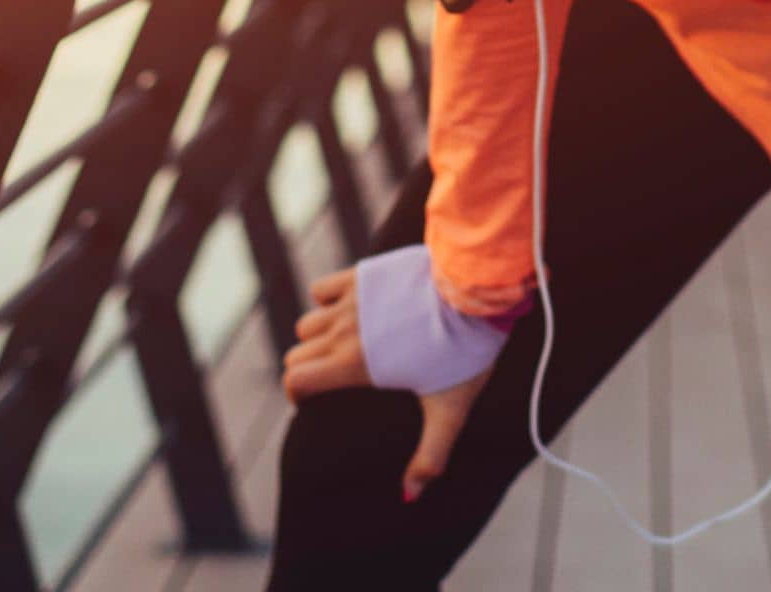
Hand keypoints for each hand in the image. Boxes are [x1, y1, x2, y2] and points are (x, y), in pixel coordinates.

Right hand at [281, 266, 497, 501]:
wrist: (474, 293)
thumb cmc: (463, 353)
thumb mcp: (449, 411)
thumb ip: (430, 455)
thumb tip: (410, 496)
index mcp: (354, 364)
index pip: (295, 379)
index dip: (298, 394)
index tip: (315, 402)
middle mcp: (343, 331)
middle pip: (297, 354)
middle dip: (308, 370)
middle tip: (333, 379)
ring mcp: (351, 301)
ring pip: (308, 323)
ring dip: (317, 337)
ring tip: (345, 346)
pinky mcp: (363, 275)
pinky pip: (323, 288)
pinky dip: (327, 300)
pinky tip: (352, 309)